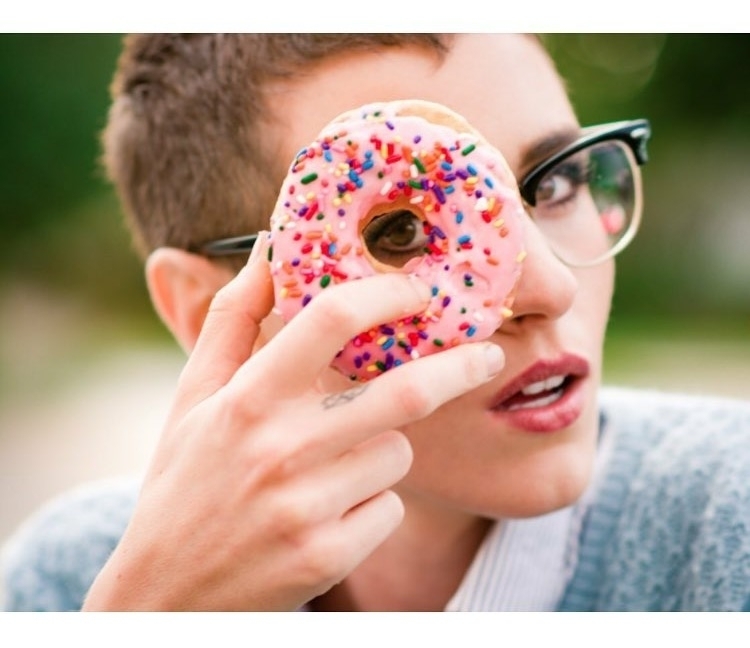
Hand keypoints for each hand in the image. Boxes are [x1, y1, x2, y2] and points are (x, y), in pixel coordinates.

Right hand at [83, 234, 504, 610]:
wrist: (164, 592)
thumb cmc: (183, 481)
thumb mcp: (192, 396)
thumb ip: (231, 318)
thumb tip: (269, 250)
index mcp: (246, 399)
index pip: (330, 321)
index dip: (387, 294)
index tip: (420, 290)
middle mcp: (280, 450)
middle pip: (402, 394)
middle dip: (458, 367)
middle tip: (487, 355)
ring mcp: (306, 508)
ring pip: (398, 454)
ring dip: (386, 448)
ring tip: (338, 463)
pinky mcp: (327, 557)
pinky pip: (389, 509)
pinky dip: (374, 502)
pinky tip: (331, 512)